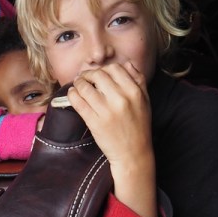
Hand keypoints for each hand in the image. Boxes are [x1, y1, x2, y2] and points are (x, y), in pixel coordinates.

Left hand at [66, 62, 157, 216]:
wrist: (133, 153)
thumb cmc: (139, 127)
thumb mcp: (145, 100)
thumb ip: (138, 80)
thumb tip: (125, 63)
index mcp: (134, 91)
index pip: (114, 69)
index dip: (103, 69)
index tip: (97, 74)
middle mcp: (121, 99)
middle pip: (98, 75)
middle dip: (87, 74)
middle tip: (83, 78)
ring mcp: (107, 111)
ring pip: (85, 87)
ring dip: (78, 84)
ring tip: (77, 85)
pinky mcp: (95, 122)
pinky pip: (78, 103)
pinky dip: (72, 95)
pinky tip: (72, 95)